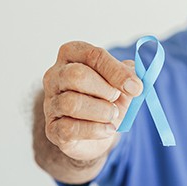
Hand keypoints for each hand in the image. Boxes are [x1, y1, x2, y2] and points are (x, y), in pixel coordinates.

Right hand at [41, 41, 142, 160]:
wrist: (99, 130)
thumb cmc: (108, 98)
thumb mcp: (121, 82)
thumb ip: (129, 75)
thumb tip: (134, 83)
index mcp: (72, 55)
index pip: (92, 55)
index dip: (116, 71)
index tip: (135, 86)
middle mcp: (55, 76)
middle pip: (76, 75)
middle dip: (105, 89)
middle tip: (116, 98)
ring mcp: (50, 103)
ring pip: (72, 103)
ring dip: (101, 111)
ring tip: (113, 114)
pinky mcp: (52, 129)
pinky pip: (70, 129)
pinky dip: (95, 130)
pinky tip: (108, 129)